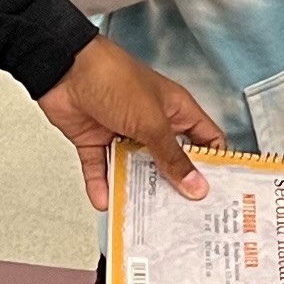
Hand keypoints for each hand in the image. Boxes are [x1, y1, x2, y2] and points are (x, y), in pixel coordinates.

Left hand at [40, 36, 222, 208]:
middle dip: (174, 185)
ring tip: (144, 214)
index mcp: (175, 110)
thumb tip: (196, 185)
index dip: (214, 164)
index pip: (205, 139)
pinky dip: (100, 185)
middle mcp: (152, 122)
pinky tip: (105, 201)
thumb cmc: (114, 78)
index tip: (217, 191)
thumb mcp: (152, 122)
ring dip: (135, 189)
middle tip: (182, 213)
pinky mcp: (95, 140)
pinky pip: (100, 168)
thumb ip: (173, 157)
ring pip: (133, 168)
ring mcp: (122, 132)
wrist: (65, 69)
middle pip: (169, 160)